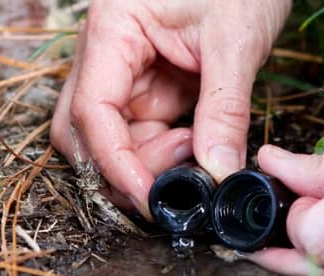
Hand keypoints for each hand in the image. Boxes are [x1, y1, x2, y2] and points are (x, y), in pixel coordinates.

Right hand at [51, 0, 290, 217]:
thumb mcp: (235, 43)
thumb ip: (224, 110)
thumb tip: (217, 171)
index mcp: (113, 30)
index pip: (93, 110)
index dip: (115, 163)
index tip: (148, 197)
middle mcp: (110, 55)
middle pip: (88, 132)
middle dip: (123, 170)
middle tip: (174, 186)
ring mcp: (130, 74)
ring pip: (117, 140)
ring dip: (151, 164)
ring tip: (201, 153)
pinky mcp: (155, 89)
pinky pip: (147, 134)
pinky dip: (168, 154)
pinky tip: (200, 146)